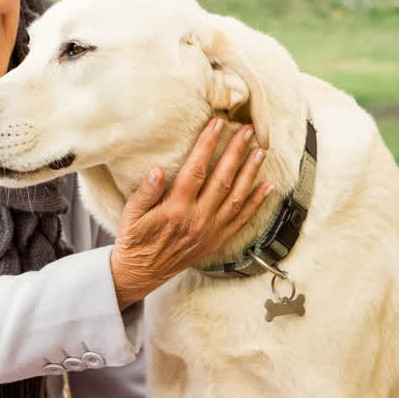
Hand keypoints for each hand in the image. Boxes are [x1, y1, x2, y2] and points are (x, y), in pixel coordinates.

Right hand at [109, 117, 272, 309]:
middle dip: (236, 152)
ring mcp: (211, 231)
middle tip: (247, 131)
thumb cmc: (135, 241)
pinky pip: (242, 219)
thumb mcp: (131, 215)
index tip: (217, 124)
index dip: (207, 145)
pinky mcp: (217, 241)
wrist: (142, 273)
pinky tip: (267, 187)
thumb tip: (158, 170)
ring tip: (260, 151)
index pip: (196, 170)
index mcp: (176, 209)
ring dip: (250, 172)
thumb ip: (146, 192)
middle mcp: (198, 220)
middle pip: (222, 179)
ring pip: (236, 197)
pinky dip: (256, 203)